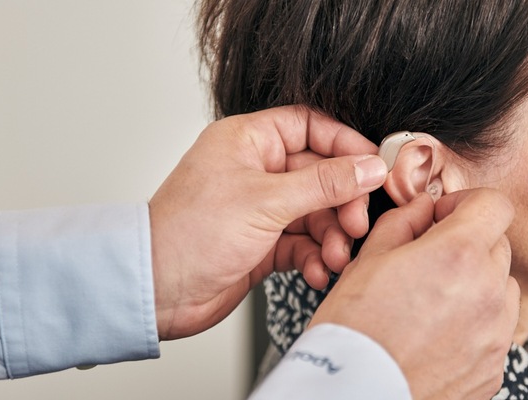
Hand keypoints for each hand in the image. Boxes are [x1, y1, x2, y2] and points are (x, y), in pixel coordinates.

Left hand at [149, 105, 386, 339]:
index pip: (309, 126)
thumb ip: (325, 183)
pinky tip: (317, 271)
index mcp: (248, 141)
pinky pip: (301, 243)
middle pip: (319, 174)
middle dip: (342, 201)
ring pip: (314, 212)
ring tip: (334, 257)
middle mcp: (255, 170)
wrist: (156, 290)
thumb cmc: (190, 234)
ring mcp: (259, 208)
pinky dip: (314, 257)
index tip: (372, 166)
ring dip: (330, 236)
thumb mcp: (267, 201)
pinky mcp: (261, 243)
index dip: (344, 144)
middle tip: (355, 224)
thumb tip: (369, 167)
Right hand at [309, 190, 519, 398]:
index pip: (495, 205)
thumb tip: (423, 208)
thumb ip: (403, 221)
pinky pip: (496, 330)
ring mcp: (496, 333)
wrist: (355, 393)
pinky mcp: (494, 367)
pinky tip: (437, 333)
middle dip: (467, 244)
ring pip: (502, 289)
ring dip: (477, 284)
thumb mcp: (367, 259)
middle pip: (498, 246)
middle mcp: (488, 291)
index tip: (445, 218)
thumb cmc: (355, 330)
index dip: (466, 204)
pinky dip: (475, 325)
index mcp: (458, 254)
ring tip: (434, 302)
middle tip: (429, 262)